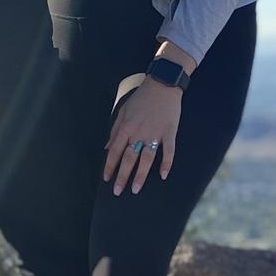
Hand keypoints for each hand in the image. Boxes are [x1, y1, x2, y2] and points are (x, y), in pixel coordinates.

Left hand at [104, 80, 181, 194]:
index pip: (114, 151)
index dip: (109, 166)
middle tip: (118, 192)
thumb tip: (106, 148)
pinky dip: (166, 163)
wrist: (163, 84)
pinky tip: (163, 175)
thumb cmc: (141, 98)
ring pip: (146, 158)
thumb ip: (115, 131)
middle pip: (128, 158)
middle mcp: (139, 132)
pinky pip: (169, 151)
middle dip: (122, 176)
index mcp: (126, 127)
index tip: (106, 179)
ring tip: (136, 189)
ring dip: (140, 175)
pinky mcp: (170, 132)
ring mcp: (155, 133)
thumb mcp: (122, 111)